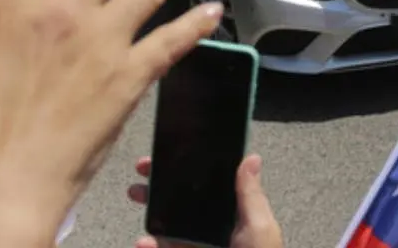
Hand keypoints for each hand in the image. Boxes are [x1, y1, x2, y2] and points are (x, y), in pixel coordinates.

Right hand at [127, 155, 282, 247]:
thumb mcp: (259, 227)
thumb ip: (251, 195)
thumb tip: (252, 159)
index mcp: (231, 214)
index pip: (206, 186)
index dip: (187, 171)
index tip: (166, 158)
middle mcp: (212, 228)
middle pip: (181, 203)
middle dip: (158, 189)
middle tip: (141, 180)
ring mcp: (196, 246)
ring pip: (167, 228)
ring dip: (149, 215)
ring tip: (137, 201)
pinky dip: (150, 245)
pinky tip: (144, 243)